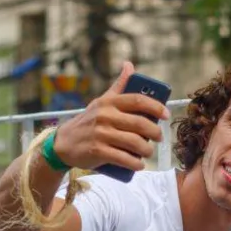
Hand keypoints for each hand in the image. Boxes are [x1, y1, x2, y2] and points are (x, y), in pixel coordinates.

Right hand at [53, 61, 170, 170]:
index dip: (156, 107)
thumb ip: (118, 86)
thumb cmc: (89, 121)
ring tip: (148, 152)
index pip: (138, 100)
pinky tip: (139, 164)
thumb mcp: (101, 101)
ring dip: (147, 150)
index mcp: (109, 102)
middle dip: (155, 133)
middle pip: (140, 124)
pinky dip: (135, 164)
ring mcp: (101, 134)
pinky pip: (124, 158)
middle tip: (159, 138)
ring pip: (134, 143)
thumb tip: (129, 65)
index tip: (166, 115)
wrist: (64, 143)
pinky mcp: (98, 151)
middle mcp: (105, 116)